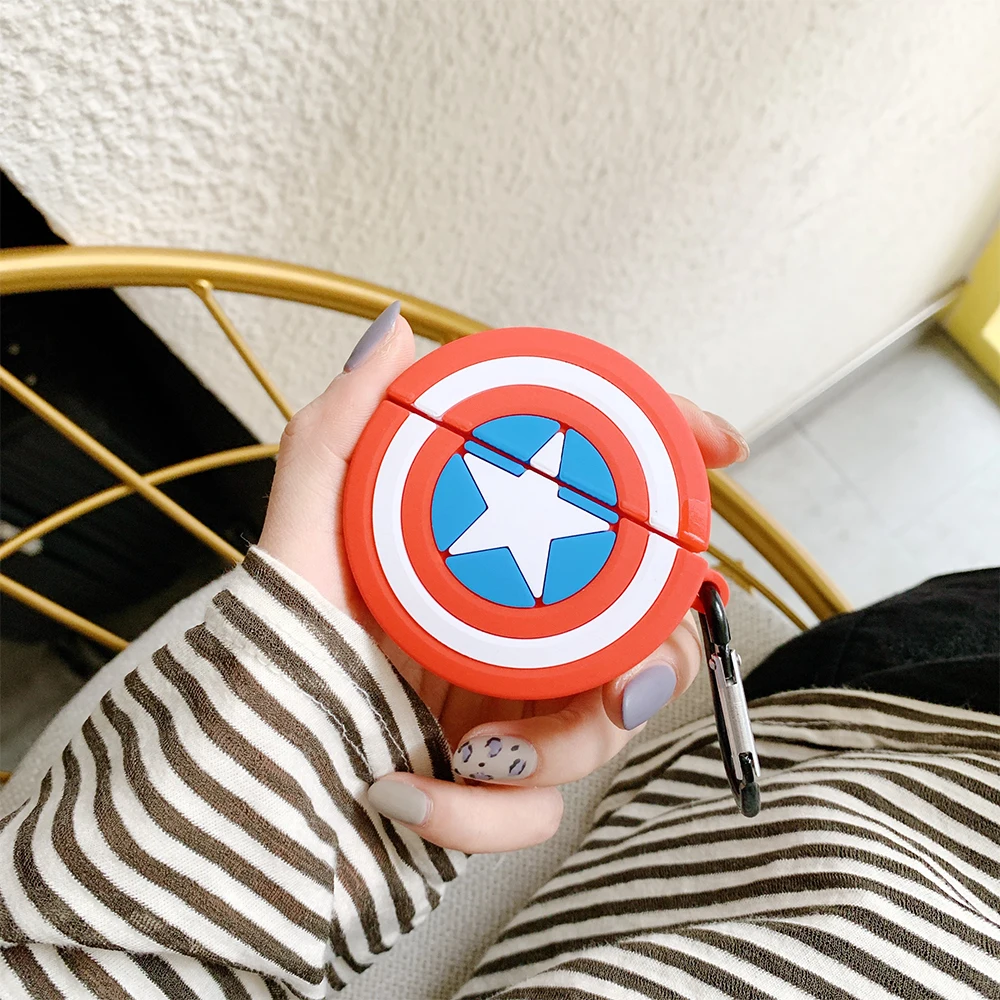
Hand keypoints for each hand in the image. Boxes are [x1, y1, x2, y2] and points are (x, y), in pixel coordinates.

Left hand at [259, 304, 747, 852]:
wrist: (245, 775)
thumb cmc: (279, 653)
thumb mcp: (303, 537)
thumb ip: (337, 434)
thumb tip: (393, 336)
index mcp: (499, 569)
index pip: (608, 518)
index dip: (674, 475)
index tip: (720, 447)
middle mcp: (521, 638)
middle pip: (646, 629)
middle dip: (661, 650)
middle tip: (624, 669)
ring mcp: (517, 715)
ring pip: (610, 728)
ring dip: (566, 744)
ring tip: (482, 745)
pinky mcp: (497, 791)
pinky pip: (536, 817)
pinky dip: (476, 817)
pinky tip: (404, 790)